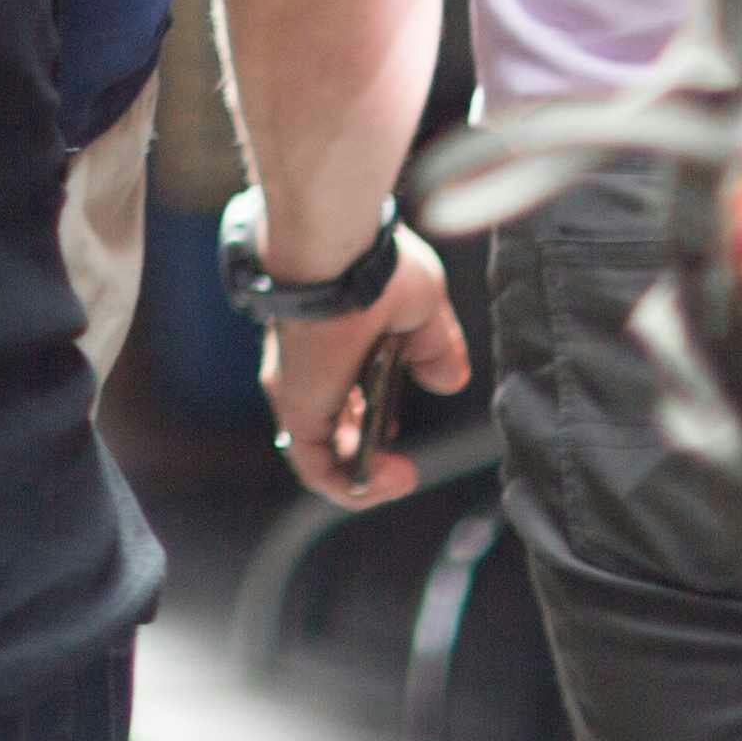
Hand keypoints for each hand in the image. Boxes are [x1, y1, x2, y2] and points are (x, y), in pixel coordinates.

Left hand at [261, 225, 471, 508]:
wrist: (342, 253)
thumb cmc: (378, 267)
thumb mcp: (422, 311)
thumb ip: (435, 349)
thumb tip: (443, 379)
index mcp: (333, 344)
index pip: (341, 396)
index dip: (371, 421)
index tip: (398, 424)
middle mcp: (310, 370)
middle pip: (331, 428)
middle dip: (368, 452)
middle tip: (399, 459)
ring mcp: (299, 390)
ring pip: (322, 455)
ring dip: (366, 478)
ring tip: (400, 475)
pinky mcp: (298, 408)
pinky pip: (318, 468)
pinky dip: (355, 487)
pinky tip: (395, 477)